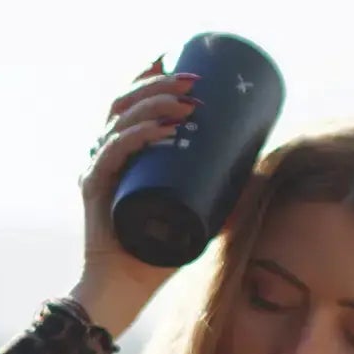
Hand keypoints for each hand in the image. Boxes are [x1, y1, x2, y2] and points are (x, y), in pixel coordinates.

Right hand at [70, 56, 200, 339]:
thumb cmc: (155, 258)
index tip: (181, 61)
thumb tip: (258, 174)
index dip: (152, 76)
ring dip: (154, 104)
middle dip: (161, 84)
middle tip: (195, 83)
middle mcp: (106, 156)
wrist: (124, 292)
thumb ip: (220, 195)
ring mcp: (98, 170)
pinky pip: (114, 153)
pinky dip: (138, 137)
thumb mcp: (194, 217)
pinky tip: (162, 130)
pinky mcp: (95, 190)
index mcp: (122, 154)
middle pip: (126, 102)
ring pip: (120, 120)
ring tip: (187, 104)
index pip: (131, 103)